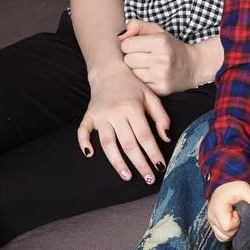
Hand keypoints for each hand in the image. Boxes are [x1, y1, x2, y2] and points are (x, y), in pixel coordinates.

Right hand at [77, 64, 170, 183]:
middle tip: (148, 178)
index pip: (145, 135)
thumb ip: (161, 116)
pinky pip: (83, 131)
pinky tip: (90, 155)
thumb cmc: (133, 86)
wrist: (109, 71)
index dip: (153, 153)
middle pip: (128, 143)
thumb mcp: (151, 96)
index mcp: (132, 107)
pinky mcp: (88, 116)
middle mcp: (116, 113)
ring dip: (117, 161)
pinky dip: (84, 143)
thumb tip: (166, 138)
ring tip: (127, 176)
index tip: (160, 167)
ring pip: (107, 143)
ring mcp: (100, 115)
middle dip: (139, 163)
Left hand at [119, 20, 205, 94]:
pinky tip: (151, 75)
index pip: (126, 45)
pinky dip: (143, 80)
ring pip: (132, 73)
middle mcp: (162, 58)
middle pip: (127, 60)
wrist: (193, 66)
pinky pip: (139, 84)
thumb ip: (136, 26)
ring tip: (148, 66)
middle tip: (144, 57)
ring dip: (137, 70)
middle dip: (132, 58)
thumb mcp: (156, 31)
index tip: (139, 46)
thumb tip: (120, 36)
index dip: (130, 45)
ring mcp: (161, 75)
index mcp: (160, 41)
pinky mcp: (161, 89)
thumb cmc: (170, 47)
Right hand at [207, 181, 249, 242]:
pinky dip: (227, 232)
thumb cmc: (233, 187)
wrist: (223, 183)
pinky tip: (231, 222)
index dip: (236, 221)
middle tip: (237, 214)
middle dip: (235, 227)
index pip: (228, 227)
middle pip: (226, 234)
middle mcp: (211, 217)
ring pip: (222, 237)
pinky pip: (220, 236)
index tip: (238, 211)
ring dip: (231, 231)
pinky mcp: (213, 223)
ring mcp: (211, 221)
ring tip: (234, 218)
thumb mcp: (246, 189)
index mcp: (217, 209)